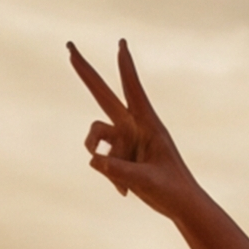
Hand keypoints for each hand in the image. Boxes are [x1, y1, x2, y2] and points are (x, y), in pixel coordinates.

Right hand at [72, 42, 213, 223]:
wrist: (179, 205)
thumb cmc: (172, 190)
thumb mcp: (147, 181)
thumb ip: (119, 170)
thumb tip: (94, 159)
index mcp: (148, 124)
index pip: (133, 89)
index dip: (125, 66)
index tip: (121, 43)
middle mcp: (133, 127)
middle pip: (102, 95)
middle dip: (86, 71)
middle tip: (69, 45)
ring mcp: (125, 140)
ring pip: (96, 137)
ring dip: (99, 156)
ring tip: (120, 179)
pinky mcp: (119, 155)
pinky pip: (101, 160)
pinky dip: (111, 177)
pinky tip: (127, 191)